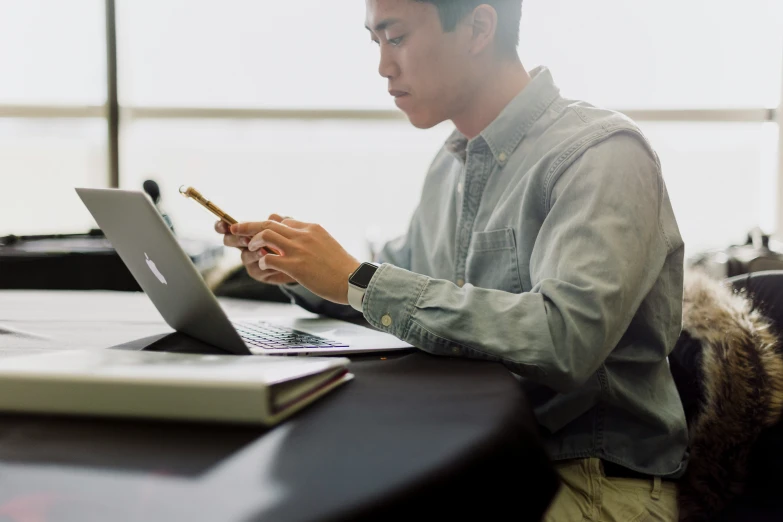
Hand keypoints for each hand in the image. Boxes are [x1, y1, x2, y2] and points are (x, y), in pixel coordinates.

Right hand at [215, 214, 296, 285]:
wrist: (301, 262)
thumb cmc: (292, 241)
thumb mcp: (287, 228)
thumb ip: (279, 221)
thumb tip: (272, 216)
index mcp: (248, 231)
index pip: (228, 227)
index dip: (221, 225)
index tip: (223, 225)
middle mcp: (245, 245)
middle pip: (229, 241)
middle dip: (236, 239)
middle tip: (247, 239)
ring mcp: (250, 259)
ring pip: (244, 256)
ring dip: (253, 253)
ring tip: (264, 251)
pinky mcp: (258, 272)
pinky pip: (256, 269)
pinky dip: (266, 264)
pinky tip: (275, 262)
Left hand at [230, 218, 361, 303]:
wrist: (353, 280)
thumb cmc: (341, 267)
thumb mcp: (326, 243)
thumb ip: (309, 238)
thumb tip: (296, 236)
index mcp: (311, 228)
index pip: (283, 220)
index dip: (268, 225)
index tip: (258, 230)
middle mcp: (303, 235)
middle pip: (269, 222)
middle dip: (248, 225)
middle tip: (234, 228)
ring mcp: (299, 249)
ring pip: (266, 236)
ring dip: (254, 242)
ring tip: (251, 249)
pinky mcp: (296, 266)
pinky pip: (269, 258)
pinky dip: (263, 261)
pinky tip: (265, 266)